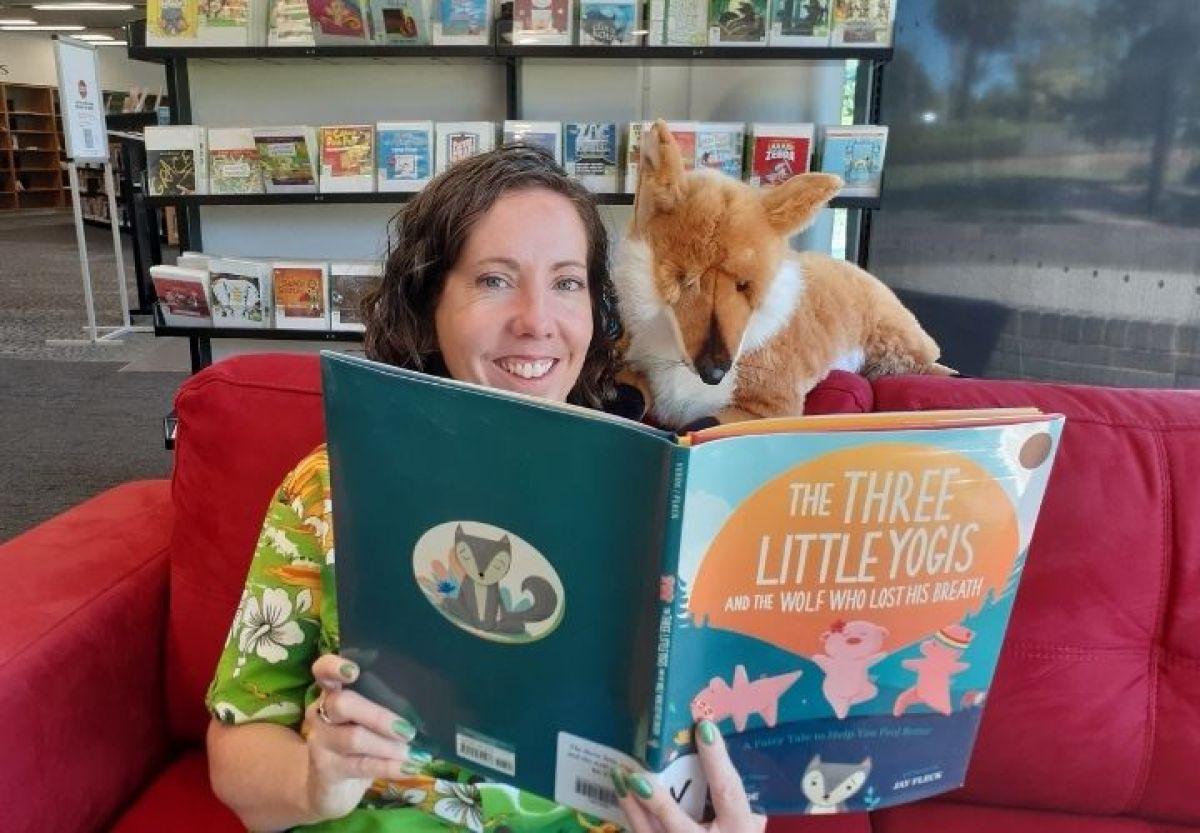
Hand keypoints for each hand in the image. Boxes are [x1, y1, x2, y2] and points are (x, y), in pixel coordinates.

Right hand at [301, 653, 422, 820]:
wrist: (327, 790)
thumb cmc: (356, 745)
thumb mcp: (366, 721)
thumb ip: (383, 706)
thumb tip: (424, 704)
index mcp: (331, 693)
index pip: (323, 671)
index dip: (334, 667)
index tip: (354, 671)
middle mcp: (320, 713)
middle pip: (343, 704)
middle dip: (379, 716)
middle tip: (408, 730)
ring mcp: (320, 742)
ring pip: (354, 738)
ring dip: (388, 746)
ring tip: (412, 752)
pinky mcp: (326, 770)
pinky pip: (361, 765)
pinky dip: (389, 766)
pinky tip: (409, 767)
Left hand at [614, 720, 765, 832]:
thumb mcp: (750, 830)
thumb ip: (749, 813)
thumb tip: (735, 774)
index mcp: (738, 831)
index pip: (728, 792)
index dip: (717, 761)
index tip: (703, 726)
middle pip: (679, 827)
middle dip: (658, 803)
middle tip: (637, 776)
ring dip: (633, 810)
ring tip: (619, 779)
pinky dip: (632, 822)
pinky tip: (622, 799)